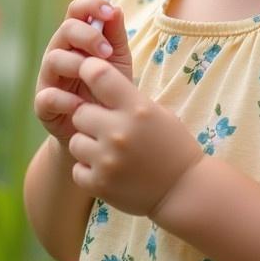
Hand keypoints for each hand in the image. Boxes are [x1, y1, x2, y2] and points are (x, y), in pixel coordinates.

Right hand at [33, 0, 132, 144]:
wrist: (99, 132)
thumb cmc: (108, 90)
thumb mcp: (118, 62)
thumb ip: (116, 36)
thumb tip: (116, 9)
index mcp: (77, 39)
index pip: (76, 10)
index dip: (91, 5)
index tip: (110, 12)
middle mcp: (59, 52)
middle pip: (65, 30)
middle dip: (89, 36)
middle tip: (108, 52)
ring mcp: (49, 77)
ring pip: (54, 59)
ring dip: (78, 65)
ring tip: (98, 78)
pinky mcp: (43, 105)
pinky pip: (48, 96)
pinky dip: (66, 99)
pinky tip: (83, 105)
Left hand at [68, 56, 203, 217]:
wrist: (184, 190)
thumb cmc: (172, 145)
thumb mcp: (156, 112)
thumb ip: (126, 97)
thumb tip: (95, 76)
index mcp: (137, 109)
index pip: (98, 75)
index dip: (89, 70)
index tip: (90, 75)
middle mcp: (119, 132)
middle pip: (80, 112)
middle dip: (90, 117)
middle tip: (105, 126)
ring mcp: (107, 160)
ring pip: (75, 142)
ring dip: (88, 145)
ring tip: (108, 151)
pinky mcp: (100, 185)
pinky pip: (77, 169)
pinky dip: (89, 170)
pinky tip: (108, 170)